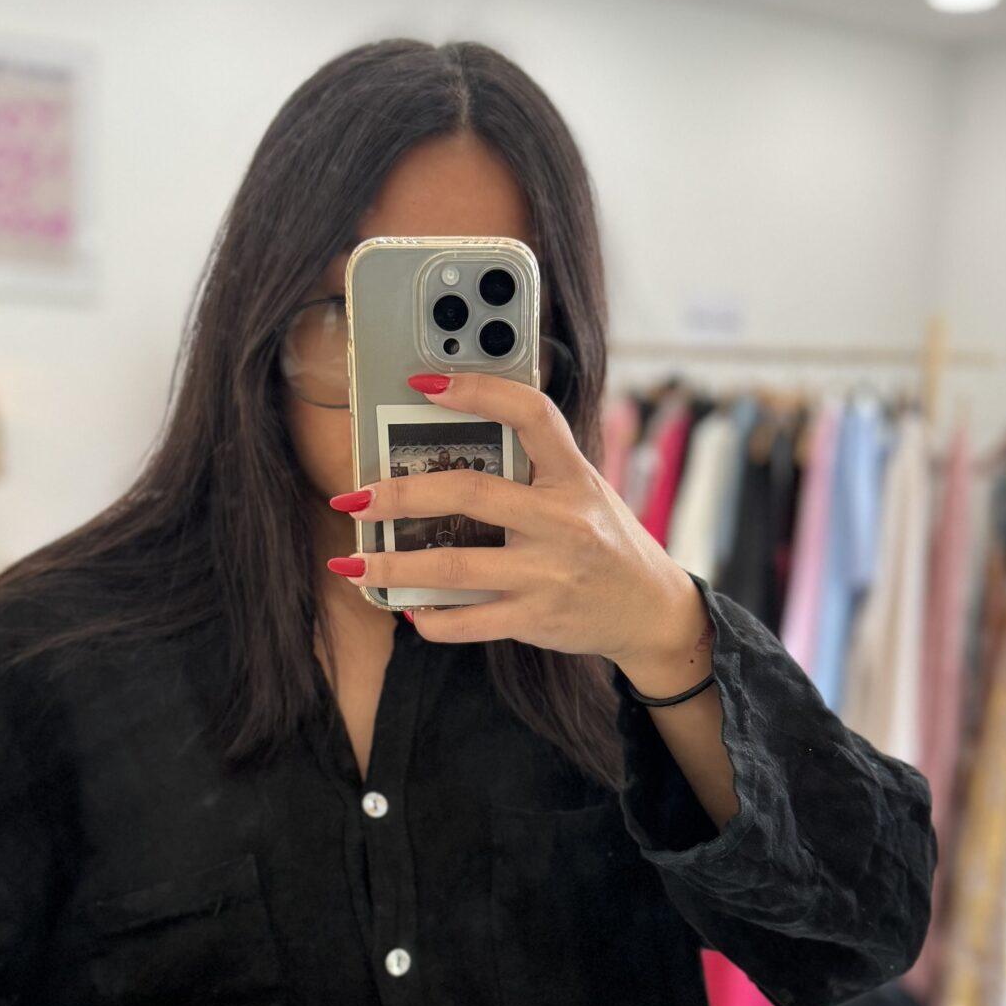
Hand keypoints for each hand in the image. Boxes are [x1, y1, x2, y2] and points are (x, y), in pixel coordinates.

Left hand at [325, 371, 708, 687]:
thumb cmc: (606, 543)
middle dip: (401, 494)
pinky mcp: (537, 618)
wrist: (651, 610)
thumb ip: (535, 469)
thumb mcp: (585, 491)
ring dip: (394, 567)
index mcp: (574, 475)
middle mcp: (562, 520)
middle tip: (355, 498)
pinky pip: (468, 621)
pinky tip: (407, 608)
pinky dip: (430, 616)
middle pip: (469, 493)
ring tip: (354, 563)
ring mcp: (548, 573)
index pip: (531, 414)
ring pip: (455, 566)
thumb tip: (453, 453)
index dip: (478, 391)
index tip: (424, 384)